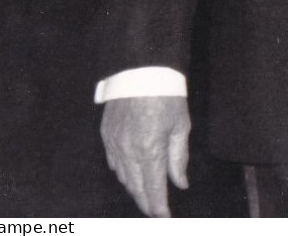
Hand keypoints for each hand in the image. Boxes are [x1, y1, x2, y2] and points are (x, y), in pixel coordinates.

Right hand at [101, 95, 189, 217]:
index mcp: (150, 151)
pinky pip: (113, 163)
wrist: (141, 70)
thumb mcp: (181, 126)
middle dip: (146, 202)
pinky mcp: (106, 135)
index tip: (164, 216)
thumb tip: (180, 183)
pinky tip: (130, 175)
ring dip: (135, 189)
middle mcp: (128, 152)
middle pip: (136, 188)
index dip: (159, 206)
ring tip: (146, 195)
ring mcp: (114, 145)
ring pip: (123, 178)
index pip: (153, 189)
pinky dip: (122, 173)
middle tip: (156, 210)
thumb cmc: (166, 95)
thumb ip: (179, 158)